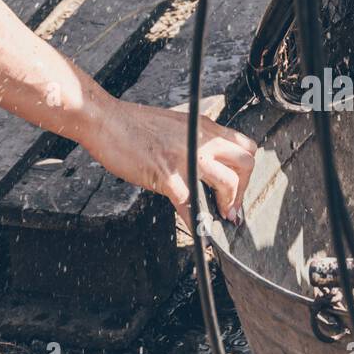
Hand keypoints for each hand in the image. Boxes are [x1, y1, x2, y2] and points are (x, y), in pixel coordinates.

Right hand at [86, 101, 256, 229]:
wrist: (106, 121)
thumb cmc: (134, 125)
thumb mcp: (176, 125)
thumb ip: (194, 140)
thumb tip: (205, 163)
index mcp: (204, 127)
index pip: (245, 145)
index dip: (246, 169)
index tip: (238, 185)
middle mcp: (201, 140)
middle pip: (246, 164)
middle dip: (243, 190)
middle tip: (232, 206)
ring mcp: (187, 158)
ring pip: (228, 183)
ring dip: (229, 205)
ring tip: (222, 218)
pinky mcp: (169, 176)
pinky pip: (192, 205)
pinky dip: (198, 224)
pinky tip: (200, 233)